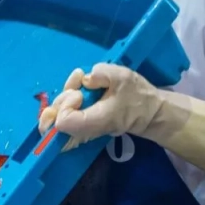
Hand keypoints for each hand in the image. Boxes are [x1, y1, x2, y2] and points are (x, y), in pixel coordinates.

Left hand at [38, 63, 163, 149]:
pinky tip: (74, 91)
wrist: (148, 113)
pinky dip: (63, 105)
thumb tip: (85, 79)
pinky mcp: (82, 125)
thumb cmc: (136, 95)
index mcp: (95, 120)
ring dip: (62, 100)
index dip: (65, 105)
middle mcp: (85, 130)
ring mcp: (82, 130)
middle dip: (62, 99)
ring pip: (56, 122)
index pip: (64, 122)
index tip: (79, 93)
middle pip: (55, 122)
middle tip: (78, 87)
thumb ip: (101, 73)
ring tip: (79, 86)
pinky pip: (63, 120)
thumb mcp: (122, 76)